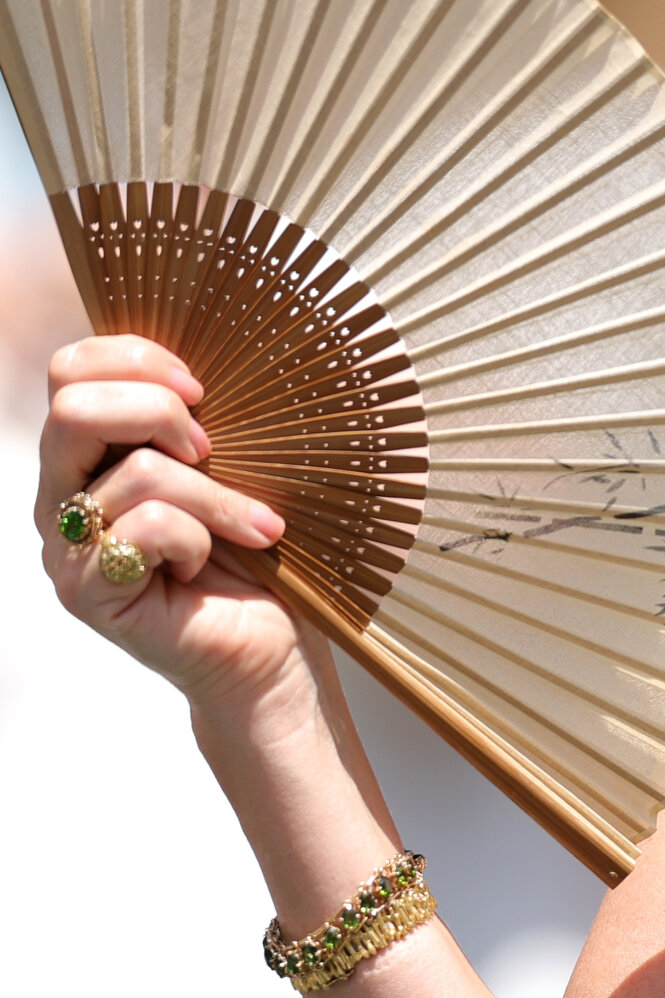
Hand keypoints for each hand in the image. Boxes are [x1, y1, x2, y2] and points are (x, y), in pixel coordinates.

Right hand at [35, 334, 309, 719]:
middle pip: (73, 405)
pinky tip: (211, 563)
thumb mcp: (229, 461)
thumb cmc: (255, 546)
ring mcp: (67, 548)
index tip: (202, 389)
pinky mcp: (89, 593)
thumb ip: (195, 414)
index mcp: (88, 453)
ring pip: (136, 472)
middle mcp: (61, 496)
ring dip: (216, 495)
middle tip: (213, 450)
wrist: (270, 642)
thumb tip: (208, 356)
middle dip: (161, 412)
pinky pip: (149, 527)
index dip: (138, 357)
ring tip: (250, 527)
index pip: (71, 368)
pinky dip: (203, 537)